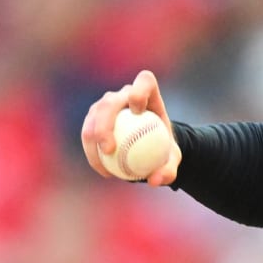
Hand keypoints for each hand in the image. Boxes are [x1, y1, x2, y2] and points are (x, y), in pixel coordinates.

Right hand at [79, 69, 182, 185]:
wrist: (151, 146)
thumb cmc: (164, 147)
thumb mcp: (174, 159)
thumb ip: (169, 169)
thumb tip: (154, 180)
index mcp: (147, 91)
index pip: (143, 81)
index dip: (138, 91)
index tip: (137, 112)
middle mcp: (124, 94)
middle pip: (110, 102)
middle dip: (105, 124)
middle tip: (109, 150)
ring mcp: (106, 104)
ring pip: (93, 118)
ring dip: (94, 142)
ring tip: (105, 167)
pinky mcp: (95, 116)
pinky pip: (88, 133)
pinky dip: (93, 152)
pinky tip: (103, 170)